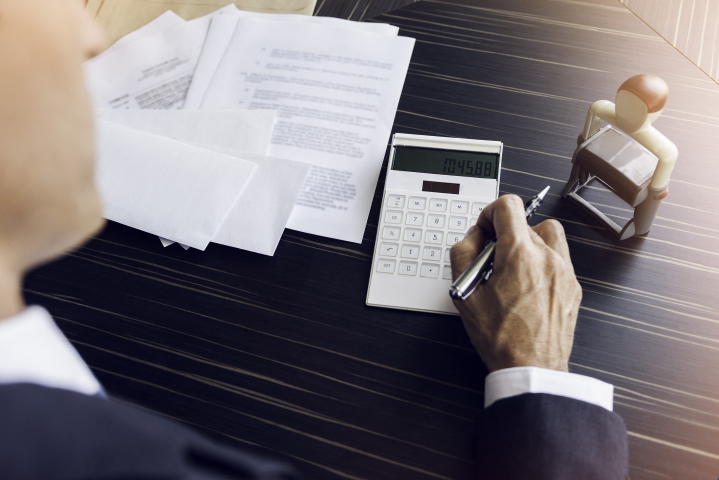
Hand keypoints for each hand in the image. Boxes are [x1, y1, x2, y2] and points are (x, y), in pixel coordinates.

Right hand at [450, 195, 581, 371]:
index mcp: (520, 254)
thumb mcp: (465, 293)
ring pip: (549, 234)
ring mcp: (565, 271)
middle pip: (526, 220)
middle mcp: (547, 257)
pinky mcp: (573, 286)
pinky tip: (528, 284)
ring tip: (513, 266)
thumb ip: (463, 254)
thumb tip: (472, 237)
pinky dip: (543, 261)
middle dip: (505, 234)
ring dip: (529, 241)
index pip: (508, 205)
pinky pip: (559, 258)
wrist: (532, 368)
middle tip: (491, 259)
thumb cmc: (502, 338)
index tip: (484, 230)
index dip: (489, 213)